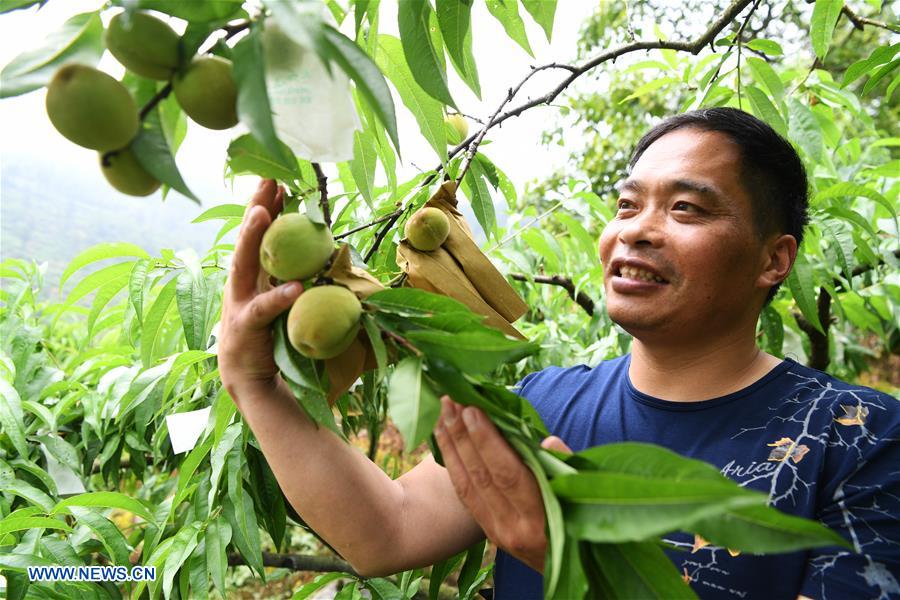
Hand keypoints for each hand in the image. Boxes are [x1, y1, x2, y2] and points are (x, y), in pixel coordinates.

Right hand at [218, 179, 302, 399]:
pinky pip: (264, 309)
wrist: (247, 374)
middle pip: (246, 238)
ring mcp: (238, 301)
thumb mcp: (275, 295)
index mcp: (250, 273)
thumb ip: (286, 272)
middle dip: (255, 207)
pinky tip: (295, 286)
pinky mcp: (246, 326)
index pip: (256, 233)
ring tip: (262, 213)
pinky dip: (278, 297)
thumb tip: (315, 245)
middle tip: (267, 179)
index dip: (264, 205)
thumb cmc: (267, 331)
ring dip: (253, 238)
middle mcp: (240, 281)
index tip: (275, 178)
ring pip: (244, 264)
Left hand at [434, 396, 570, 572]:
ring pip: (467, 484)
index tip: (472, 410)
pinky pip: (465, 495)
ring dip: (452, 445)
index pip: (508, 474)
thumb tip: (547, 441)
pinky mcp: (489, 532)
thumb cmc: (586, 521)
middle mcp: (515, 528)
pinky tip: (444, 440)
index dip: (488, 442)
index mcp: (543, 519)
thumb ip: (566, 468)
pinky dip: (453, 464)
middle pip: (481, 476)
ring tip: (441, 412)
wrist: (573, 568)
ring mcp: (498, 533)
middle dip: (463, 435)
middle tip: (450, 401)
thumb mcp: (586, 494)